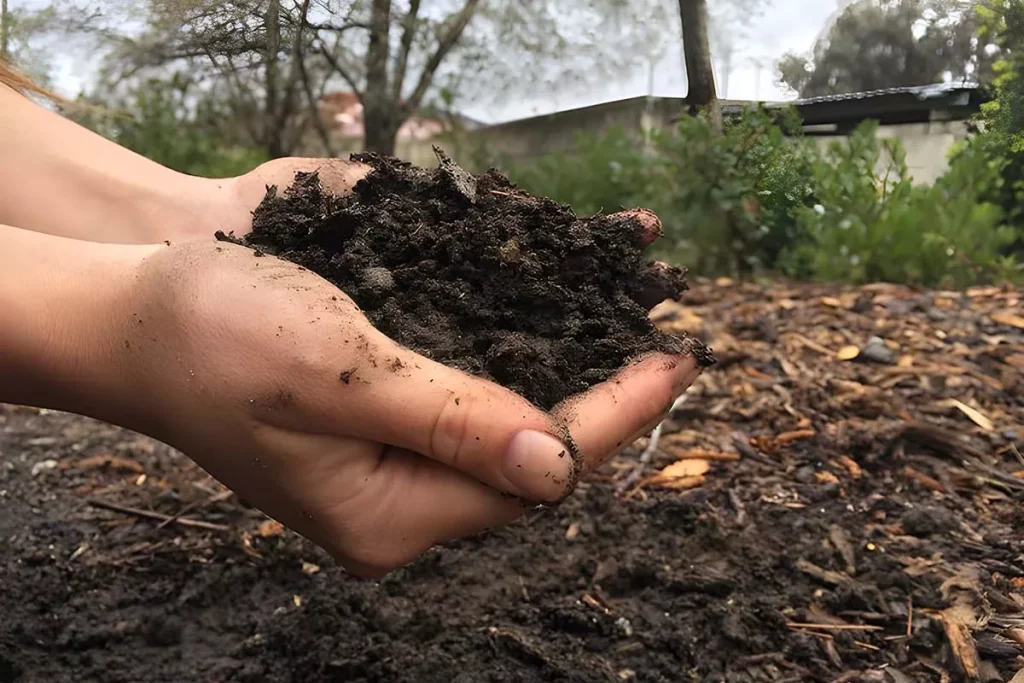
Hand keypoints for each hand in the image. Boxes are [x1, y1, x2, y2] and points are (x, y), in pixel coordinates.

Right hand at [106, 221, 699, 577]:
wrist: (136, 319)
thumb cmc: (217, 339)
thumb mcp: (339, 375)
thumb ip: (451, 420)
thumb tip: (559, 462)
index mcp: (389, 515)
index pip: (534, 473)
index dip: (615, 417)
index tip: (676, 362)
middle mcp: (396, 512)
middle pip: (529, 467)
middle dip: (604, 409)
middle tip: (667, 350)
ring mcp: (385, 480)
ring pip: (505, 443)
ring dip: (569, 391)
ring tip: (629, 345)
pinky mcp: (376, 441)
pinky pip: (470, 419)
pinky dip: (518, 380)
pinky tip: (552, 344)